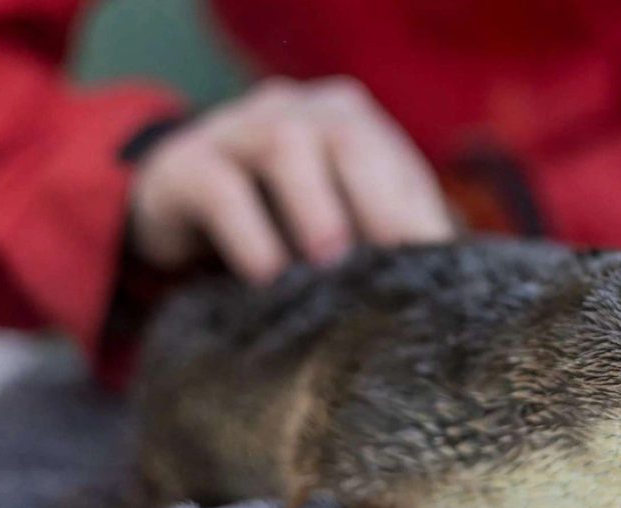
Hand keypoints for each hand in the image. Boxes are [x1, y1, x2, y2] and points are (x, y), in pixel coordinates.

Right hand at [129, 77, 453, 284]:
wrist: (179, 204)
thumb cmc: (281, 218)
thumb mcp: (338, 220)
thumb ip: (384, 236)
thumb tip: (441, 284)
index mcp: (347, 118)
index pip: (396, 160)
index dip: (418, 214)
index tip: (437, 270)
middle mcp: (297, 109)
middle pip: (348, 135)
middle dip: (376, 197)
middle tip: (391, 257)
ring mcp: (237, 127)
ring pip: (285, 145)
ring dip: (314, 206)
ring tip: (329, 263)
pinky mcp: (185, 164)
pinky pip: (221, 187)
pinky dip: (249, 232)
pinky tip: (266, 275)